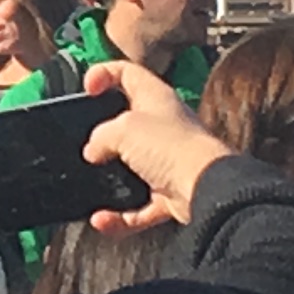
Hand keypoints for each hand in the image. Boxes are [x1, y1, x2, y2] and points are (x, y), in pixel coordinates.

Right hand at [81, 60, 231, 233]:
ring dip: (108, 181)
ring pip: (130, 168)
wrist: (206, 189)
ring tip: (92, 184)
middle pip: (127, 123)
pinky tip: (102, 220)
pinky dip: (120, 216)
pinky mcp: (169, 193)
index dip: (103, 75)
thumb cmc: (172, 148)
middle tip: (87, 142)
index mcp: (155, 98)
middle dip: (104, 135)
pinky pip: (137, 206)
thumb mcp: (122, 129)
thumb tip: (93, 151)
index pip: (127, 74)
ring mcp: (167, 161)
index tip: (86, 91)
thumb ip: (100, 136)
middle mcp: (163, 127)